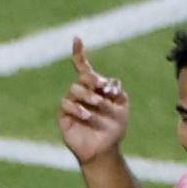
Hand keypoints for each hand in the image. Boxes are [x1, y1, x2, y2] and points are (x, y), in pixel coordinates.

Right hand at [58, 38, 129, 163]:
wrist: (104, 149)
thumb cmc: (113, 128)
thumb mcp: (122, 105)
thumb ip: (116, 89)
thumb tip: (106, 82)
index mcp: (95, 87)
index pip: (84, 67)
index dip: (79, 53)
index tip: (77, 38)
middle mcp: (81, 93)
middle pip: (82, 77)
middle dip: (93, 80)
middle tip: (103, 88)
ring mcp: (71, 104)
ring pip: (74, 89)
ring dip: (88, 95)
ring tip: (97, 104)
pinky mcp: (64, 116)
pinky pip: (66, 104)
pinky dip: (78, 108)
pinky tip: (87, 116)